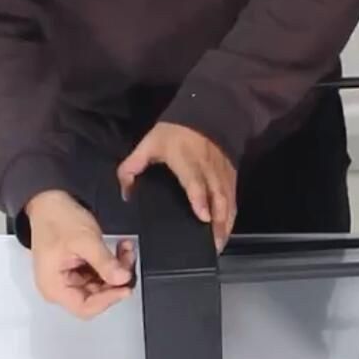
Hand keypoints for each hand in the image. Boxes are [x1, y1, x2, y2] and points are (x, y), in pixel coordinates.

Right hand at [25, 190, 134, 319]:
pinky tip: (120, 250)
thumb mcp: (84, 240)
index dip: (108, 299)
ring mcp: (70, 279)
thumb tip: (122, 279)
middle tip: (128, 262)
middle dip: (116, 279)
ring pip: (102, 285)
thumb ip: (105, 262)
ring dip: (117, 269)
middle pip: (96, 297)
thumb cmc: (56, 218)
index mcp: (54, 287)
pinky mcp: (78, 270)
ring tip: (126, 250)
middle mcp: (60, 287)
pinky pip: (100, 273)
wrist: (49, 201)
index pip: (86, 307)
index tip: (126, 286)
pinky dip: (112, 262)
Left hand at [117, 122, 236, 251]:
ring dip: (226, 222)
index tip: (203, 217)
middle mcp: (207, 166)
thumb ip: (132, 168)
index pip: (195, 181)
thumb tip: (125, 194)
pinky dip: (231, 215)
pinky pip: (233, 198)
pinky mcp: (230, 174)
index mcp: (185, 158)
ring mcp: (221, 171)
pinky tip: (225, 230)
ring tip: (219, 243)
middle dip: (218, 221)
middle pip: (217, 195)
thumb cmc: (174, 132)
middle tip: (213, 244)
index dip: (200, 199)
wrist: (202, 114)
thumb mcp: (148, 145)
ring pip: (228, 199)